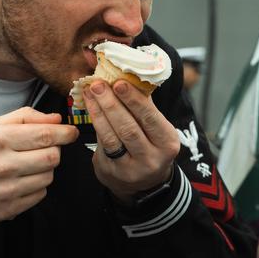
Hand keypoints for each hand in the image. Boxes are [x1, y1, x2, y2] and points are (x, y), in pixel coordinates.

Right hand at [0, 107, 77, 242]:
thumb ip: (24, 117)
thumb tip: (57, 119)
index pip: (45, 135)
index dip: (65, 133)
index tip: (71, 132)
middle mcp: (2, 165)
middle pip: (52, 156)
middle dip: (54, 150)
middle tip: (44, 148)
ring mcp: (6, 190)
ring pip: (49, 176)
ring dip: (45, 169)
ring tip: (28, 165)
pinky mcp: (8, 209)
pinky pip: (40, 194)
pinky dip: (36, 186)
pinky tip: (21, 181)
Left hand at [83, 80, 179, 204]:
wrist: (142, 182)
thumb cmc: (150, 144)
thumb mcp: (157, 129)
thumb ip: (145, 106)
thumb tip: (129, 75)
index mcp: (168, 143)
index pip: (151, 119)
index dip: (134, 100)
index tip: (119, 82)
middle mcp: (152, 159)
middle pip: (129, 128)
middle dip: (111, 104)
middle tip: (98, 84)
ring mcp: (130, 169)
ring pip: (112, 137)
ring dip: (99, 111)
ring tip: (91, 92)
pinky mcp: (111, 173)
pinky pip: (101, 145)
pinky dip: (96, 123)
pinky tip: (90, 107)